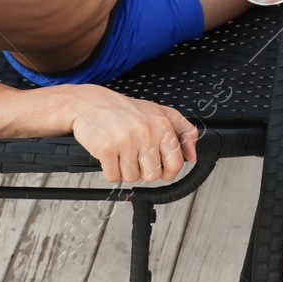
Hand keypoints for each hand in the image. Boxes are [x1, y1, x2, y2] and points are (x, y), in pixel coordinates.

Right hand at [65, 85, 198, 182]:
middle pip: (153, 175)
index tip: (162, 169)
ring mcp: (126, 141)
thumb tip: (193, 155)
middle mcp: (146, 132)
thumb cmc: (126, 110)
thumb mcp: (160, 112)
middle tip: (137, 157)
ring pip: (132, 178)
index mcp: (162, 124)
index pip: (176, 162)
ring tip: (122, 152)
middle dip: (144, 171)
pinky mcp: (107, 150)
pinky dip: (111, 171)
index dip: (169, 172)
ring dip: (126, 170)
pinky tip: (111, 155)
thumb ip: (184, 132)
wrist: (90, 103)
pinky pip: (113, 177)